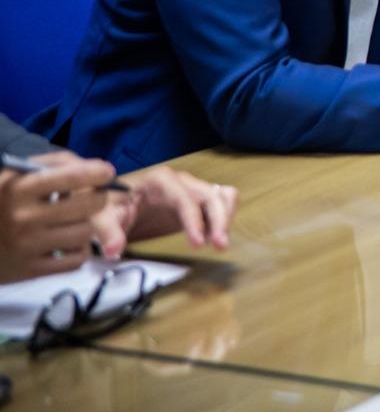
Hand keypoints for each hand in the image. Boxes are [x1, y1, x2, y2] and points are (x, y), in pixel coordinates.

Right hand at [0, 152, 112, 281]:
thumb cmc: (2, 201)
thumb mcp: (16, 174)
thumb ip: (55, 163)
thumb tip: (98, 169)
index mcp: (19, 188)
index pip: (73, 177)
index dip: (98, 173)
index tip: (107, 173)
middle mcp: (23, 217)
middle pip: (90, 205)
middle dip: (97, 199)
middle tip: (93, 198)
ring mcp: (26, 246)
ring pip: (86, 233)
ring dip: (87, 226)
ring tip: (74, 222)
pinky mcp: (30, 270)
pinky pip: (76, 260)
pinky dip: (78, 250)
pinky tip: (67, 243)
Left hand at [90, 167, 238, 258]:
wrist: (112, 203)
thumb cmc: (108, 206)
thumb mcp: (102, 218)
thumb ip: (108, 232)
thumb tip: (114, 250)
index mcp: (161, 180)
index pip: (185, 199)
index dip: (194, 221)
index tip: (197, 244)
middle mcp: (182, 181)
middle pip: (212, 195)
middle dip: (219, 219)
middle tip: (219, 245)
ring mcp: (192, 190)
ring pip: (223, 196)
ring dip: (226, 218)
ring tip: (219, 243)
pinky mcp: (197, 202)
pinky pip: (222, 204)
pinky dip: (223, 219)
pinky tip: (213, 238)